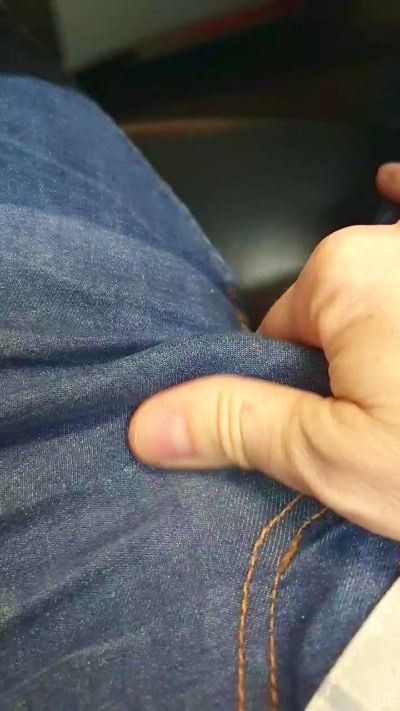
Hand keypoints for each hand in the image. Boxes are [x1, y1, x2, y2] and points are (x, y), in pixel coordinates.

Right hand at [129, 164, 399, 540]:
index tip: (320, 433)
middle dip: (342, 369)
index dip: (286, 390)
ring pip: (382, 294)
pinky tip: (394, 194)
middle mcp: (390, 239)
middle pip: (332, 314)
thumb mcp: (338, 458)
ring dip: (386, 337)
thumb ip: (237, 426)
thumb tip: (141, 423)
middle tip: (384, 429)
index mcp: (339, 275)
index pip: (276, 334)